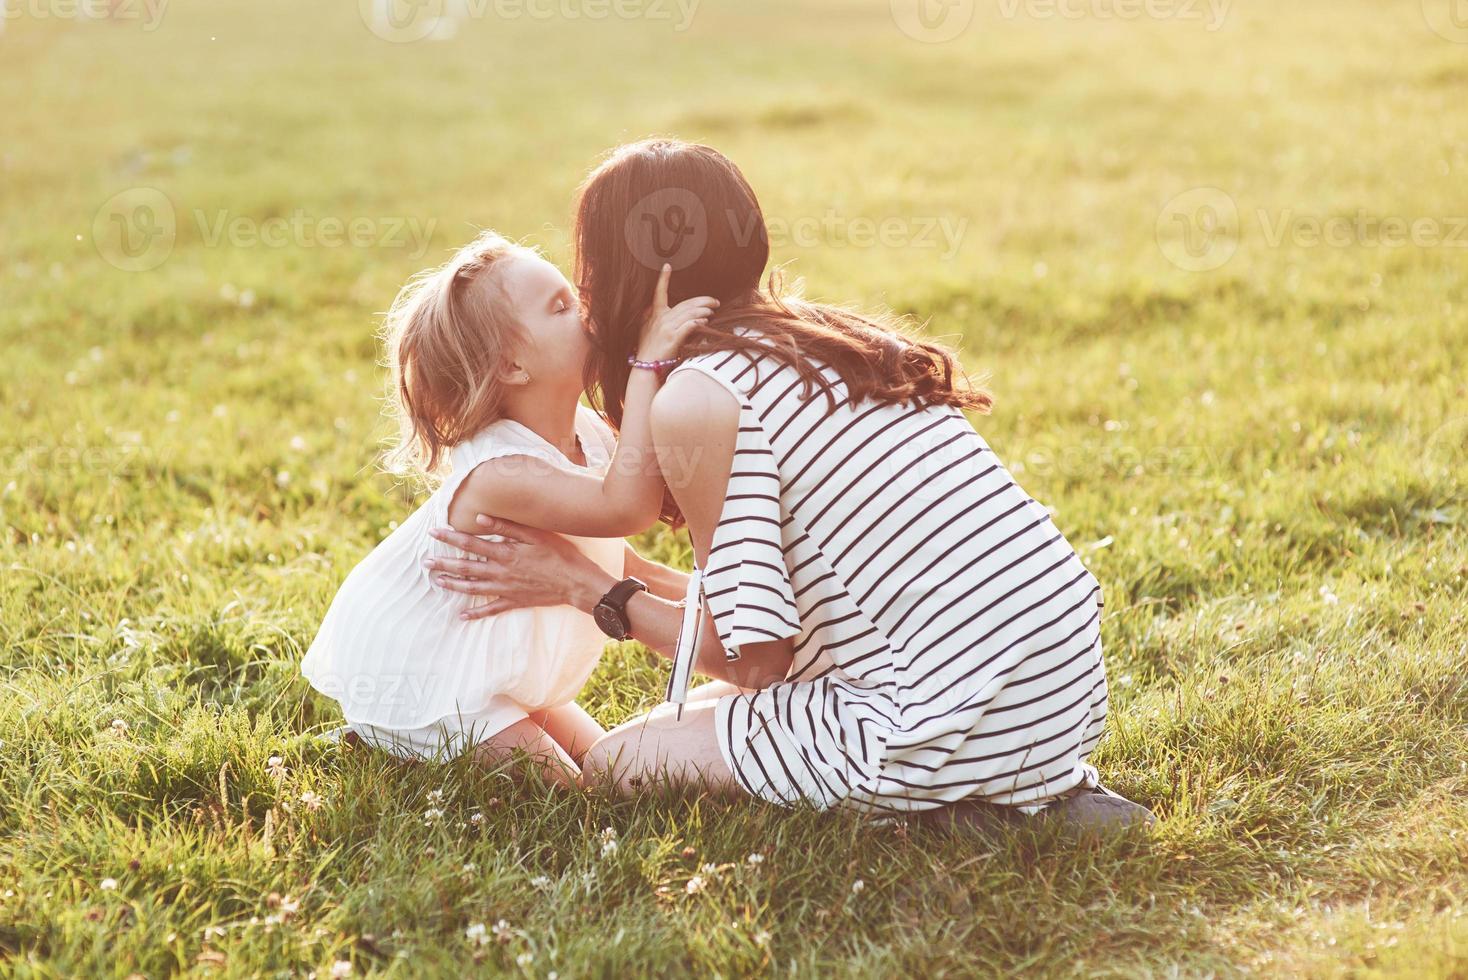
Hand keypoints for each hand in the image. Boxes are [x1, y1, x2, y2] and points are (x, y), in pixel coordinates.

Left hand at [425, 516, 615, 619]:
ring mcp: (505, 589)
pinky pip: (490, 609)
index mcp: (505, 553)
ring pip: (472, 588)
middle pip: (466, 568)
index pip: (470, 544)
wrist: (576, 583)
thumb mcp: (535, 535)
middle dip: (443, 564)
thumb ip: (506, 526)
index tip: (433, 532)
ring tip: (437, 581)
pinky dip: (475, 613)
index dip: (450, 538)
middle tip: (425, 563)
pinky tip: (461, 615)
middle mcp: (501, 572)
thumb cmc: (559, 555)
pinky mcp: (514, 602)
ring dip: (453, 585)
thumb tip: (480, 518)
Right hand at [637, 263, 717, 361]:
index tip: (667, 266)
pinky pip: (688, 326)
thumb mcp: (645, 328)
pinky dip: (698, 322)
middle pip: (686, 304)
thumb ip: (651, 316)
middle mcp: (661, 318)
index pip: (659, 293)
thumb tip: (654, 306)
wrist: (645, 366)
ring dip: (704, 311)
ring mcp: (667, 328)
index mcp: (655, 314)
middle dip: (703, 301)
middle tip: (715, 301)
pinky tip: (705, 322)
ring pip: (689, 314)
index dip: (663, 279)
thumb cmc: (647, 348)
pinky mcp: (672, 339)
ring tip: (713, 311)